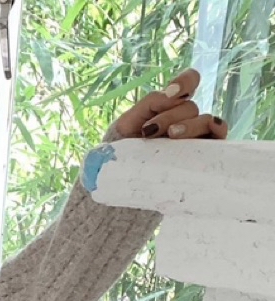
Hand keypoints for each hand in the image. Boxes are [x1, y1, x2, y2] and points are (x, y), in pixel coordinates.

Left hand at [104, 68, 227, 142]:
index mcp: (170, 107)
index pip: (189, 83)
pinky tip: (203, 136)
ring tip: (171, 136)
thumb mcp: (129, 122)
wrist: (120, 180)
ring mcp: (197, 135)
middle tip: (149, 131)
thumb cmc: (124, 150)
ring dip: (188, 126)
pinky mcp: (205, 152)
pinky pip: (218, 135)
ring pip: (204, 120)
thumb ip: (150, 103)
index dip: (185, 82)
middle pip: (190, 107)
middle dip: (169, 116)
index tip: (171, 93)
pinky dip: (216, 129)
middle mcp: (186, 119)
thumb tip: (172, 96)